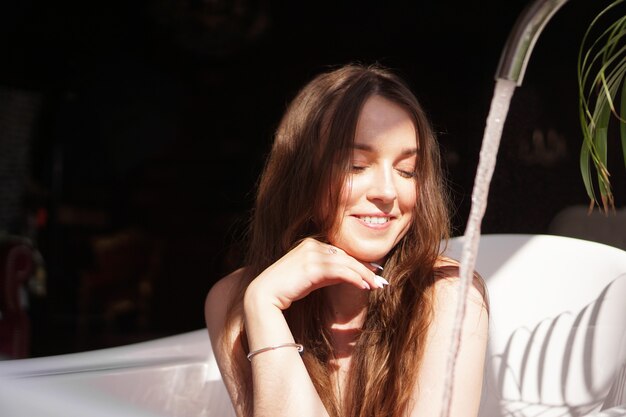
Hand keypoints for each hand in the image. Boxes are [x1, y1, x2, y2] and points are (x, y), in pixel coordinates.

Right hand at [245, 238, 383, 310]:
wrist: (264, 296)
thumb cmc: (287, 290)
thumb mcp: (310, 277)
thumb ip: (327, 272)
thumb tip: (348, 275)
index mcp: (311, 244)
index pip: (341, 253)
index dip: (358, 263)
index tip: (373, 272)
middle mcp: (312, 245)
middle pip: (346, 256)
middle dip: (365, 269)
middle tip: (380, 281)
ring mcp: (312, 254)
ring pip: (346, 263)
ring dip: (364, 275)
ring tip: (376, 286)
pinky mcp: (312, 266)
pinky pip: (340, 272)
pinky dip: (354, 278)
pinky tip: (364, 286)